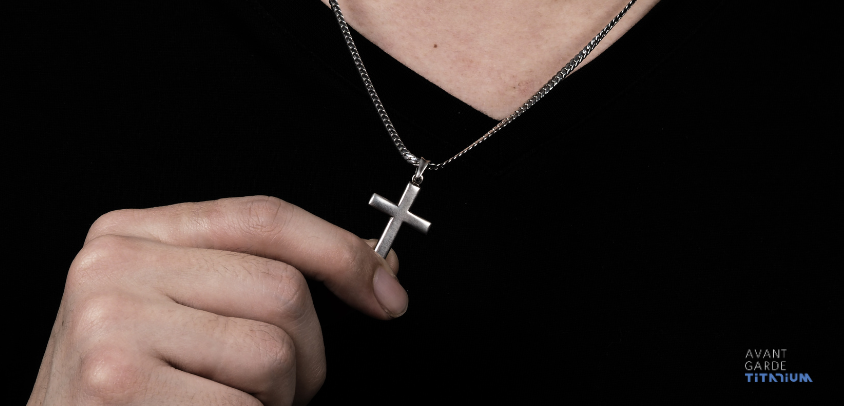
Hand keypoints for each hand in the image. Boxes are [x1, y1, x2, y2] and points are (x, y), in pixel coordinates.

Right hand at [28, 196, 403, 404]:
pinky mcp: (118, 383)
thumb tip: (377, 267)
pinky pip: (245, 405)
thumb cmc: (136, 384)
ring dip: (278, 397)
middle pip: (282, 288)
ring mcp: (111, 323)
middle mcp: (113, 267)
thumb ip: (261, 274)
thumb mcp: (185, 308)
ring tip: (230, 403)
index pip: (264, 217)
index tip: (386, 292)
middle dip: (305, 352)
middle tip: (274, 386)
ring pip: (274, 350)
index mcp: (132, 234)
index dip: (341, 253)